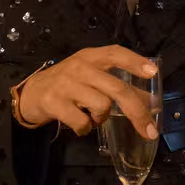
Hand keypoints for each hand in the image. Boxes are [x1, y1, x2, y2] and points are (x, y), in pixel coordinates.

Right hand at [15, 45, 158, 138]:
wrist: (30, 94)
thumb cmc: (68, 84)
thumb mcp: (92, 78)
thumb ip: (119, 85)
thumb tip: (151, 101)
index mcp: (91, 57)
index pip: (115, 53)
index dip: (135, 61)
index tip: (153, 72)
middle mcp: (80, 67)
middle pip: (117, 88)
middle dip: (137, 112)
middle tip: (150, 131)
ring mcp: (66, 84)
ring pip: (101, 106)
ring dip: (102, 118)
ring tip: (92, 117)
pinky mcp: (54, 103)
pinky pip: (82, 122)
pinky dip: (85, 129)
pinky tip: (80, 125)